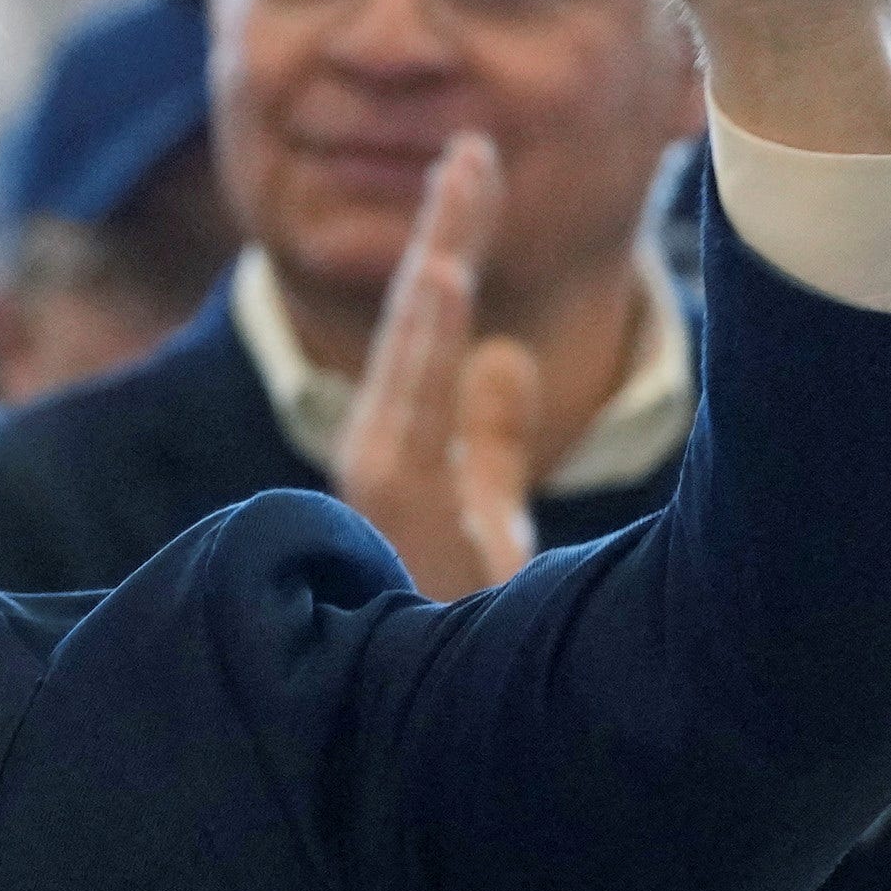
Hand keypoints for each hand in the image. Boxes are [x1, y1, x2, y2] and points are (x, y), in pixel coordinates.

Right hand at [333, 134, 536, 598]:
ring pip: (407, 363)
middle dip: (444, 237)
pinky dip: (424, 351)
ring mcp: (383, 493)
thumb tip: (506, 353)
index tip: (477, 164)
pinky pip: (406, 421)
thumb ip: (489, 441)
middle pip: (415, 330)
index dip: (454, 247)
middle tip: (474, 148)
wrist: (449, 742)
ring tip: (463, 191)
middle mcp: (385, 466)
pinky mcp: (389, 522)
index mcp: (408, 457)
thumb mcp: (489, 525)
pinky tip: (448, 288)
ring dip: (435, 277)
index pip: (432, 332)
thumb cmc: (470, 641)